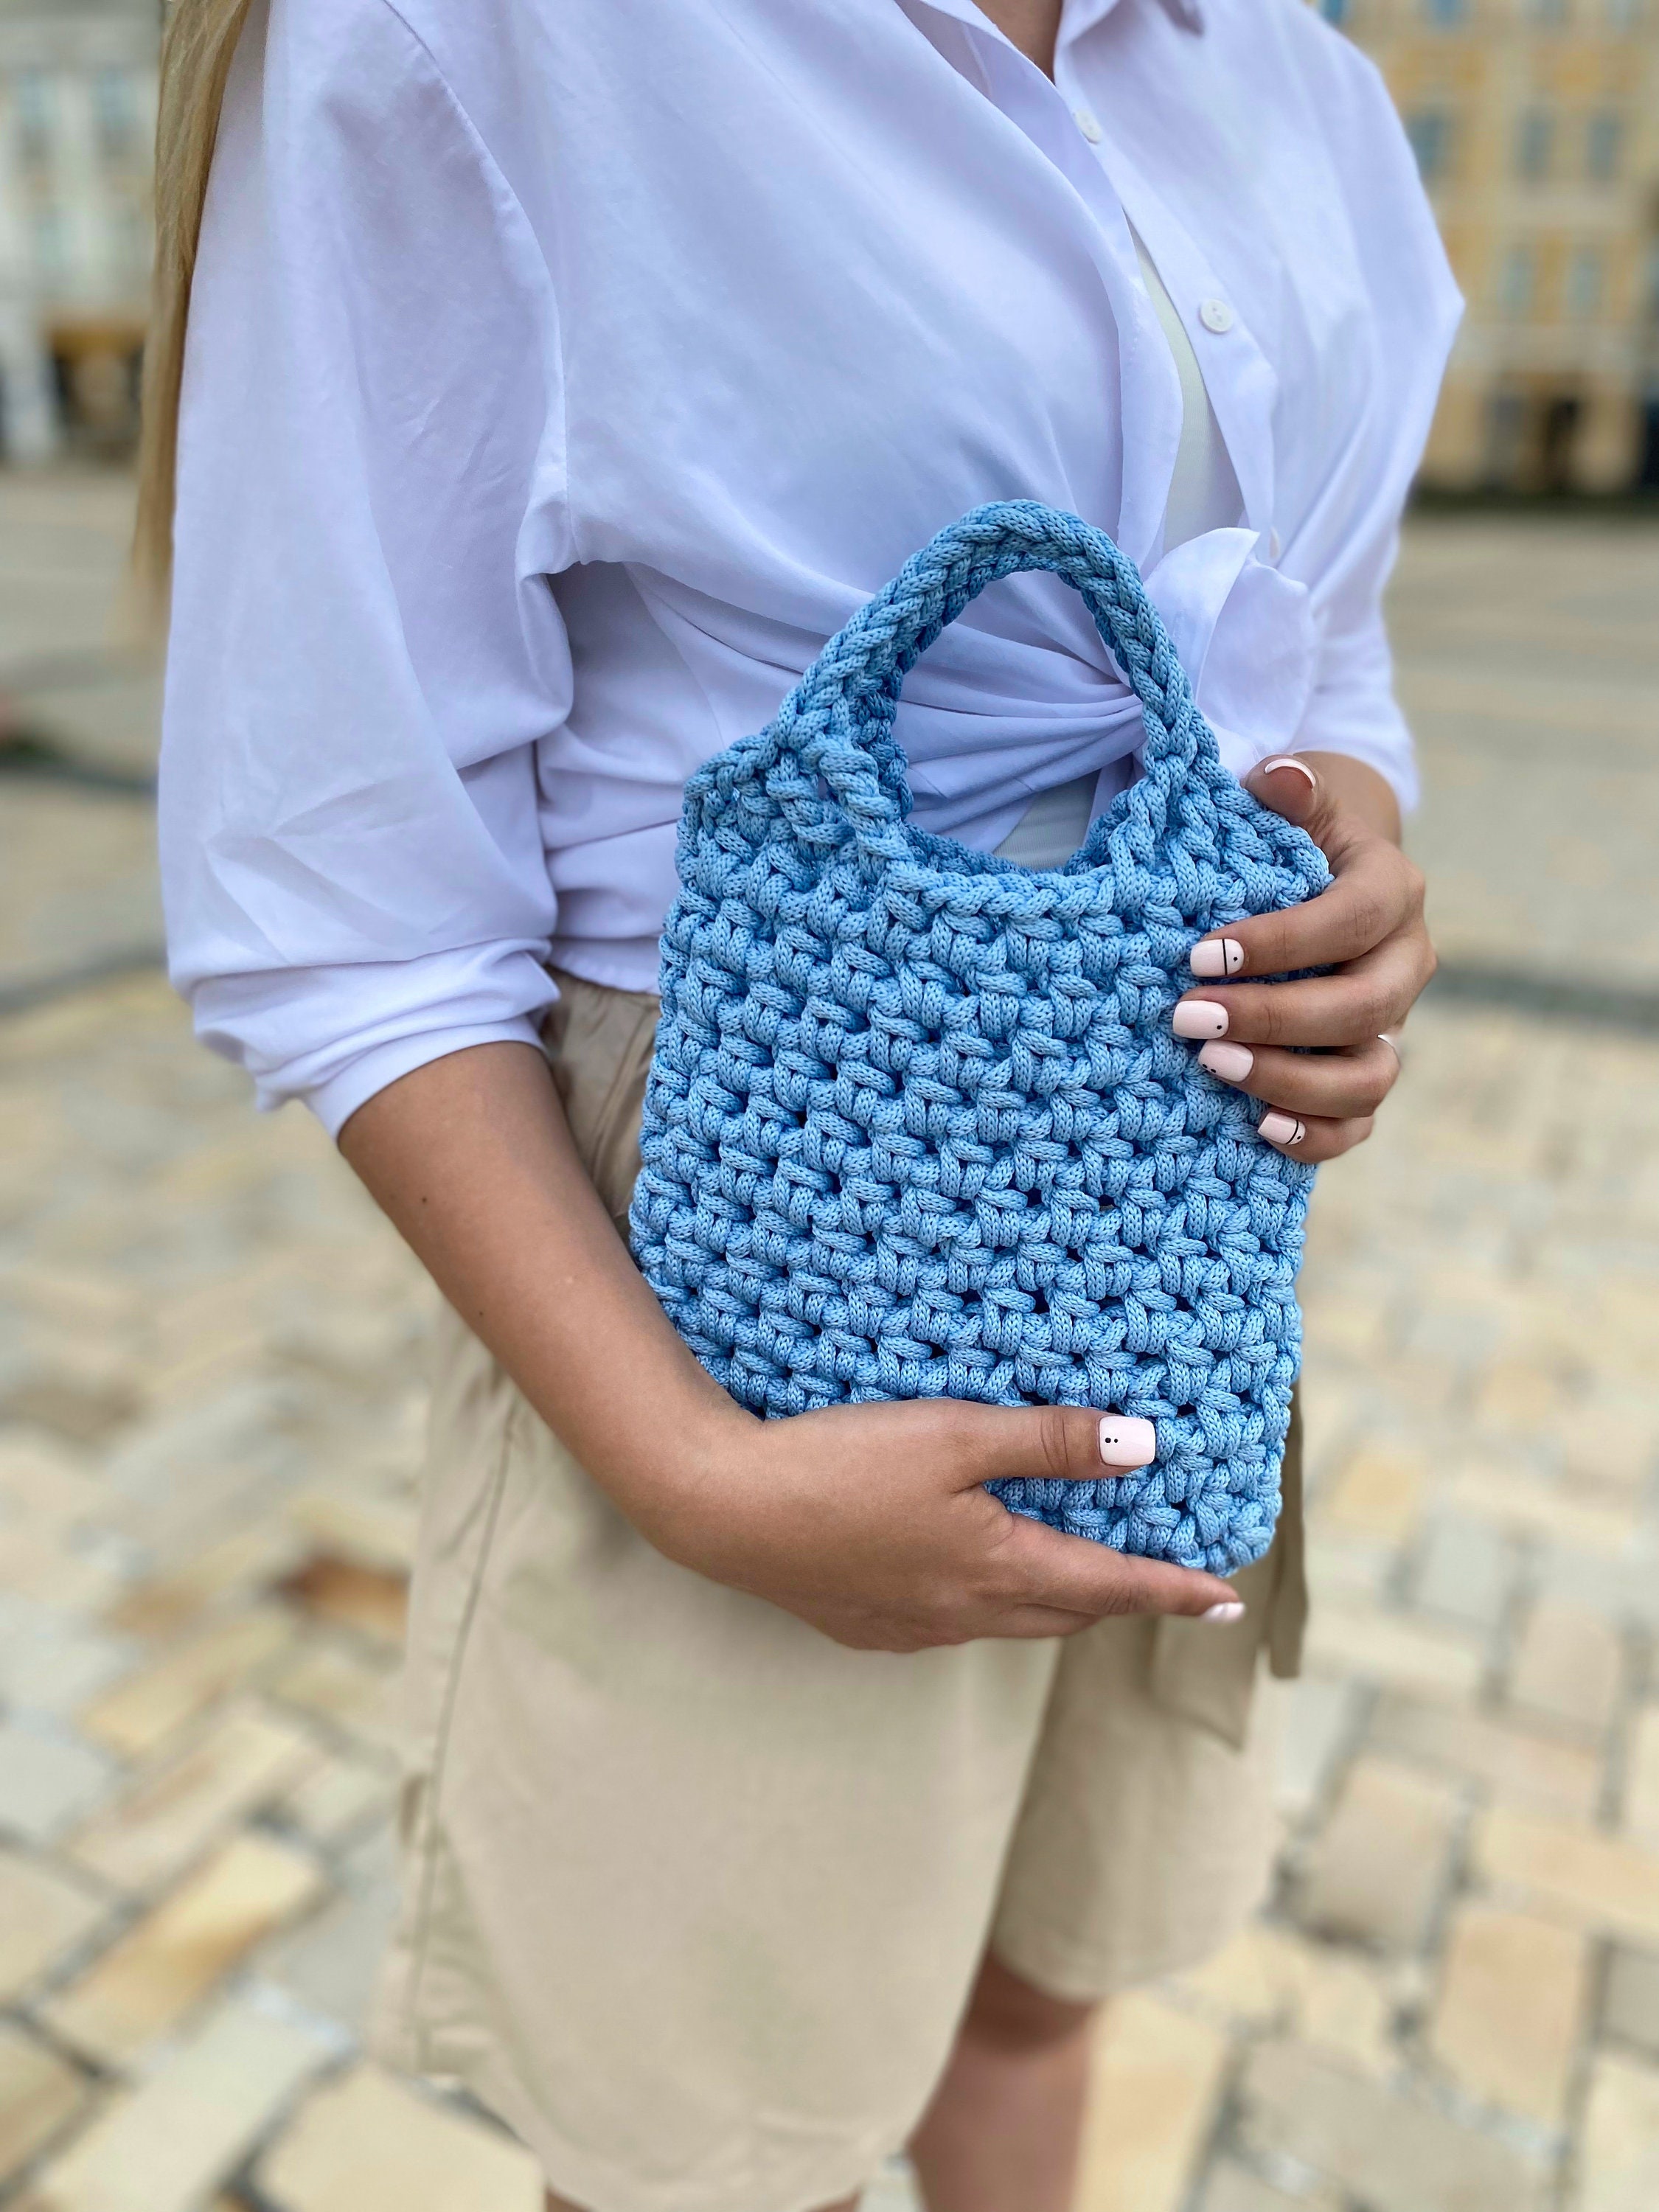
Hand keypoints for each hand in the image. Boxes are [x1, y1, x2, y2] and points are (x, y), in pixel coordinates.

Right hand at [638, 1396, 1243, 1652]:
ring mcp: (910, 1625)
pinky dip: (990, 1604)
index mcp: (997, 1568)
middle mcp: (963, 1612)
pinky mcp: (865, 1623)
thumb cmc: (840, 1464)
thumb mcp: (953, 1436)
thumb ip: (1048, 1441)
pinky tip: (972, 1580)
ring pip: (1009, 1620)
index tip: (1227, 1599)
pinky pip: (953, 1624)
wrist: (724, 1510)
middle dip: (1121, 1601)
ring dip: (1056, 1602)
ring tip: (1080, 1578)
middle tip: (1164, 1586)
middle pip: (1066, 1613)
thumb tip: (1144, 1447)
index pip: (1111, 1586)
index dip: (1173, 1590)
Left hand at [1175, 752, 1433, 1163]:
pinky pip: (1357, 1122)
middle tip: (1189, 1019)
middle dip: (1273, 1019)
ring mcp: (1390, 1027)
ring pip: (1368, 1077)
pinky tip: (1257, 1127)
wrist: (1323, 875)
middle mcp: (1404, 964)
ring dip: (1291, 1080)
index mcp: (1392, 892)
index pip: (1351, 922)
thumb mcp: (1294, 804)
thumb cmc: (1292, 839)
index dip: (1280, 942)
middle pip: (1362, 1009)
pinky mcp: (1365, 1072)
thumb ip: (1290, 793)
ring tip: (1213, 1068)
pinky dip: (1316, 1134)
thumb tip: (1281, 777)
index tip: (1199, 954)